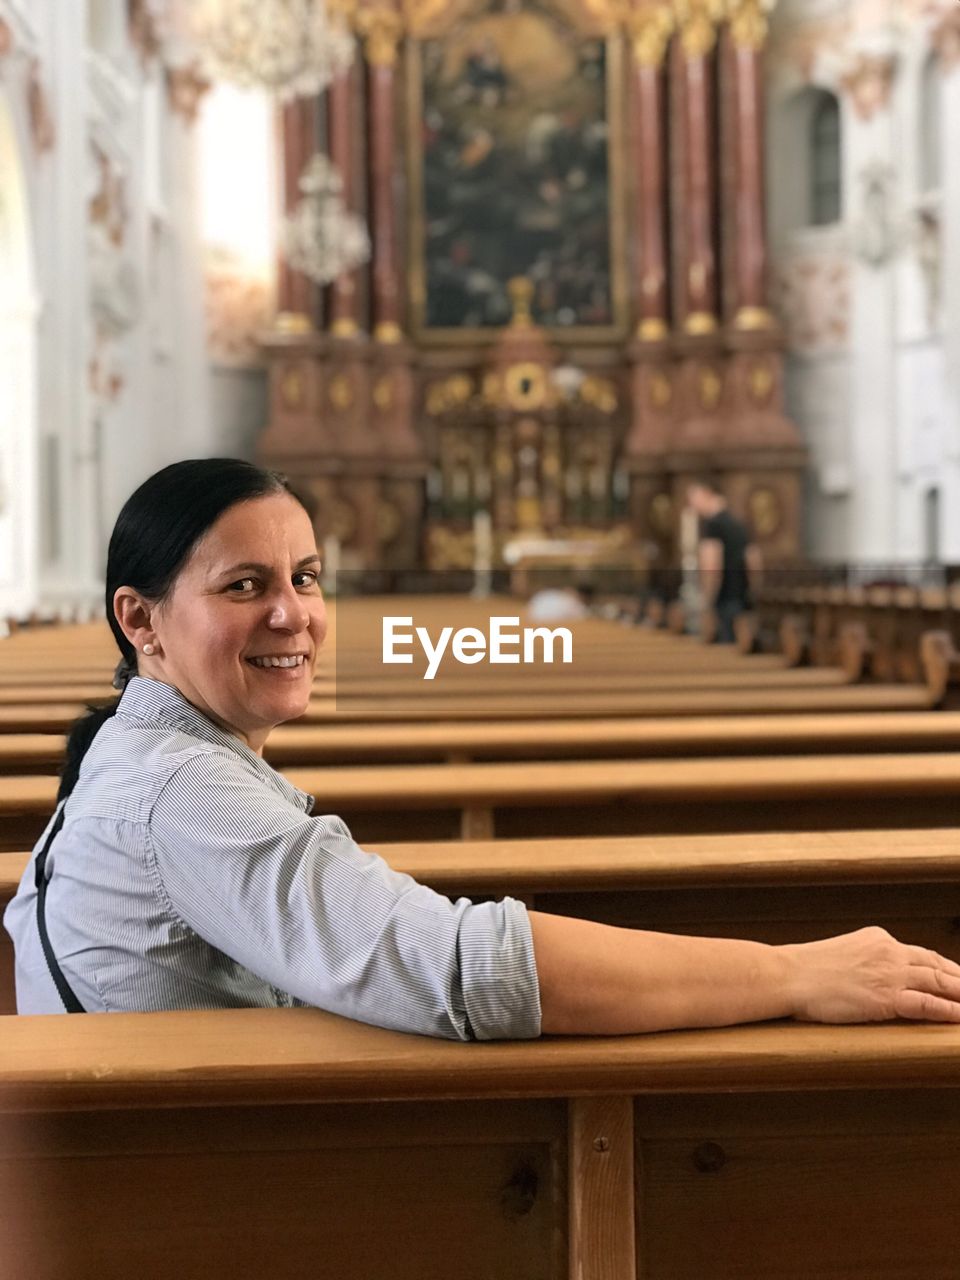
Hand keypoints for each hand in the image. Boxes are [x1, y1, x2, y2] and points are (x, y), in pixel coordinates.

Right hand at [783, 927, 959, 1023]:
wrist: (789, 974)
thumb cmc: (806, 969)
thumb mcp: (842, 954)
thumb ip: (864, 961)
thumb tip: (870, 976)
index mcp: (878, 939)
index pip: (923, 954)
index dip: (947, 968)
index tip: (958, 978)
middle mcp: (890, 952)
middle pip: (938, 966)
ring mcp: (890, 974)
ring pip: (939, 983)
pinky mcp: (886, 997)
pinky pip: (927, 1005)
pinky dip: (949, 1011)